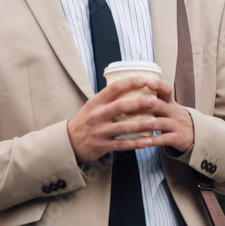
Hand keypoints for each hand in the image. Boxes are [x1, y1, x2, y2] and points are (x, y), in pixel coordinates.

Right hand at [67, 77, 193, 162]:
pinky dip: (136, 143)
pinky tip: (148, 141)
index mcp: (95, 102)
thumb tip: (130, 85)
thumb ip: (108, 98)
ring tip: (155, 121)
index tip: (145, 80)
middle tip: (154, 100)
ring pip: (123, 127)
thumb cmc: (86, 121)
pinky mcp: (103, 145)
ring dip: (140, 124)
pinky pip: (122, 144)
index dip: (130, 83)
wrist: (70, 142)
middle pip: (120, 106)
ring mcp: (100, 131)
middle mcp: (97, 115)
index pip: (114, 88)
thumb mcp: (92, 106)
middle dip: (139, 103)